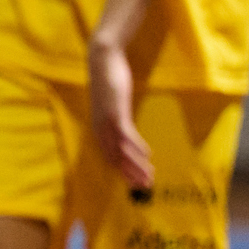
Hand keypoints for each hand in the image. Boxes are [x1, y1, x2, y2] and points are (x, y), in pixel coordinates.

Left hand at [86, 39, 152, 189]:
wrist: (103, 60)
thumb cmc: (108, 82)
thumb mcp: (111, 105)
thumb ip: (116, 119)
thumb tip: (123, 130)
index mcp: (98, 129)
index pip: (110, 158)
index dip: (123, 172)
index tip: (135, 183)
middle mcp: (100, 129)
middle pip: (115, 159)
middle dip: (130, 175)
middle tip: (144, 187)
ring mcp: (107, 122)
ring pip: (122, 151)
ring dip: (136, 166)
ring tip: (150, 177)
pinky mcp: (115, 113)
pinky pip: (127, 136)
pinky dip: (137, 147)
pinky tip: (148, 155)